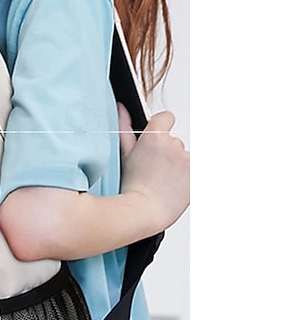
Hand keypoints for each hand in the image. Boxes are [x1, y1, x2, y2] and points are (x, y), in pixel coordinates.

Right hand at [118, 106, 189, 232]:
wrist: (142, 212)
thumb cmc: (131, 187)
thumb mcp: (124, 155)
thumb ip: (125, 128)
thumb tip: (122, 107)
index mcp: (154, 138)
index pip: (166, 117)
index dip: (160, 129)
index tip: (156, 146)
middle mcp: (174, 145)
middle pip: (175, 142)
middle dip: (168, 155)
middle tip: (155, 172)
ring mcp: (187, 159)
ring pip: (185, 157)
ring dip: (179, 167)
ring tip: (164, 183)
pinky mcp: (198, 173)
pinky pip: (195, 169)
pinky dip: (189, 176)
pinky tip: (176, 187)